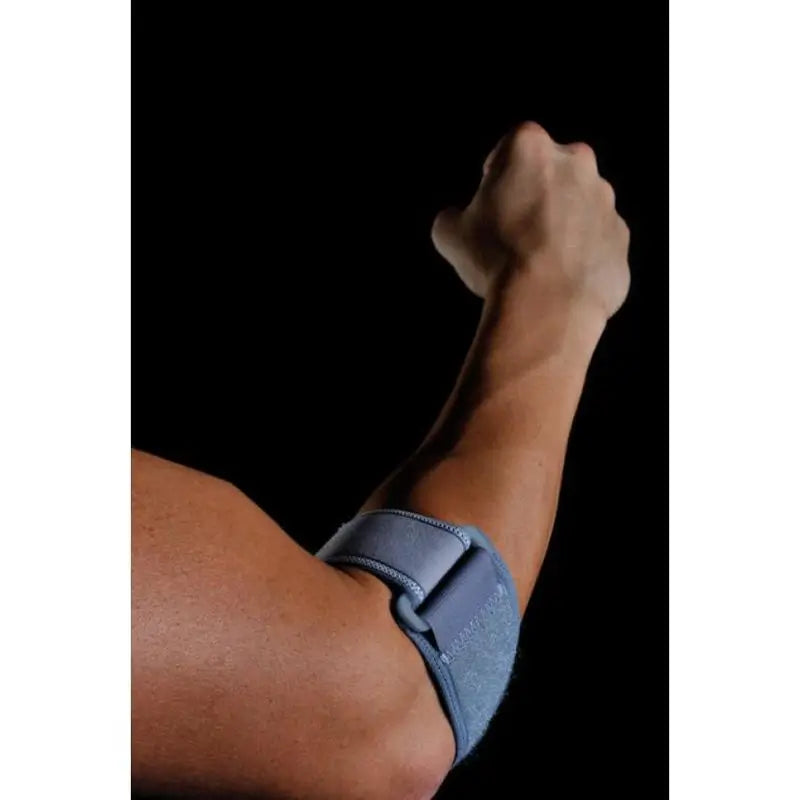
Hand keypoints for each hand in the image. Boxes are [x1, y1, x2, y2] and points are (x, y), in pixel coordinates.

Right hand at [431, 122, 630, 322]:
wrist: (547, 304)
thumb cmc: (496, 260)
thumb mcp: (449, 234)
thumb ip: (453, 216)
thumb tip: (456, 219)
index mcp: (529, 147)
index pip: (510, 147)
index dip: (497, 174)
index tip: (491, 201)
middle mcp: (575, 161)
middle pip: (551, 170)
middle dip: (536, 192)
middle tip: (515, 229)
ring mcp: (604, 199)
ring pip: (579, 202)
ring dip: (562, 221)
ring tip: (539, 259)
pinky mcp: (621, 234)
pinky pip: (597, 238)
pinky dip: (582, 251)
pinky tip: (560, 276)